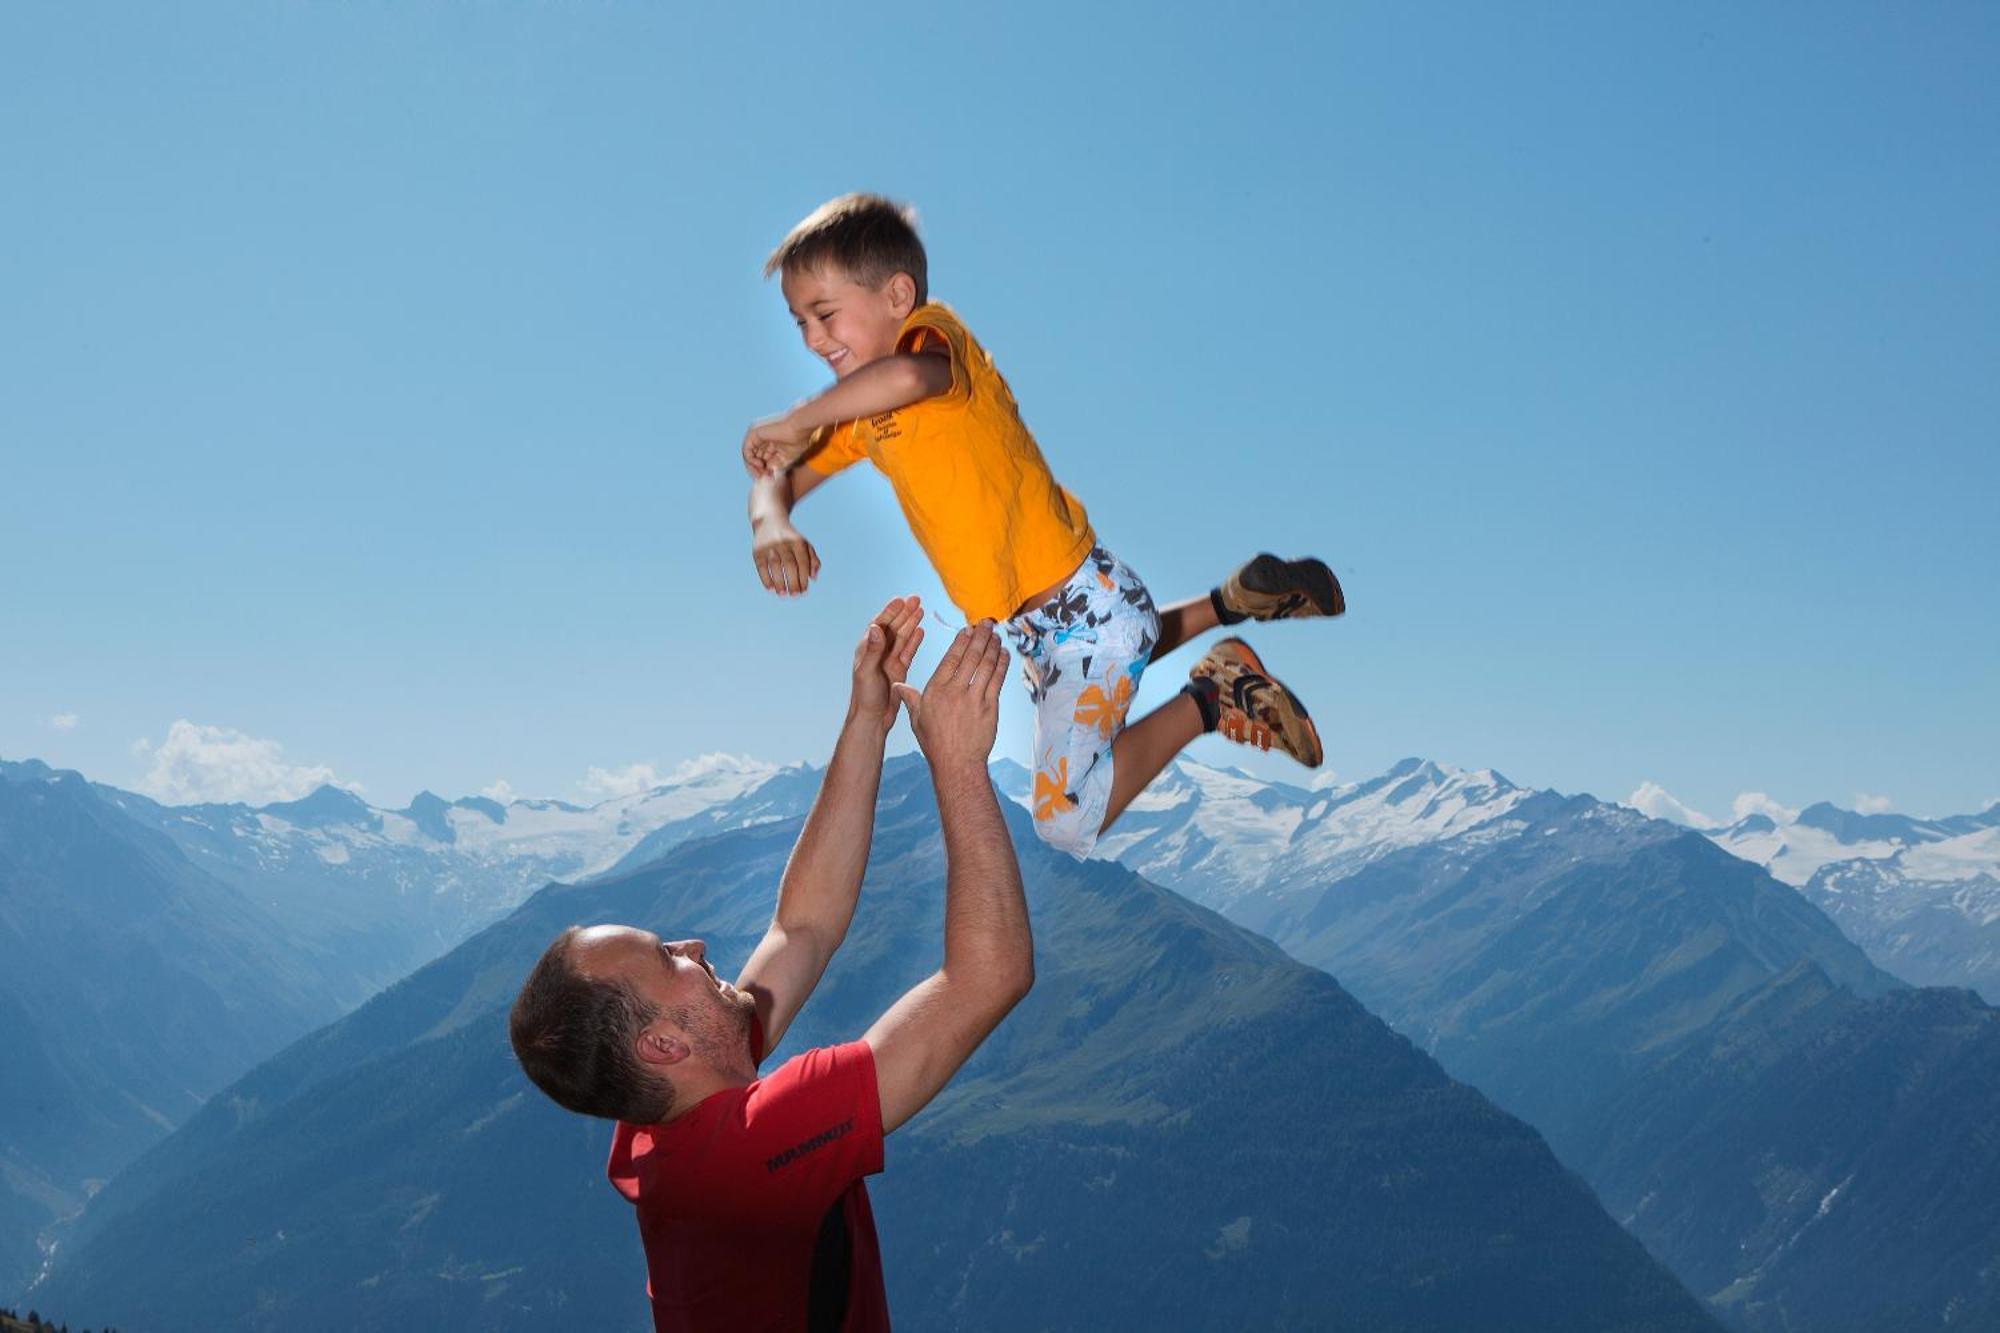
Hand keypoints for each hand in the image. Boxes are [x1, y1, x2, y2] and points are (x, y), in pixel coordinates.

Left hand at [742, 413, 814, 477]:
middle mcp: (761, 436)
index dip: (763, 469)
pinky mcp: (754, 433)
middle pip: (753, 456)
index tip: (769, 477)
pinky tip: (761, 465)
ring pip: (748, 455)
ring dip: (753, 467)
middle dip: (757, 470)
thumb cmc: (799, 440)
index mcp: (769, 439)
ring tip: (763, 473)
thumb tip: (766, 472)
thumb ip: (774, 465)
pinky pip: (746, 450)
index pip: (760, 457)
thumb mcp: (786, 457)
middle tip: (764, 478)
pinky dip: (751, 461)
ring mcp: (756, 433)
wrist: (801, 426)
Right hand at [751, 518, 820, 596]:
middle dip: (793, 583)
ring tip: (783, 594)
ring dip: (779, 583)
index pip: (802, 563)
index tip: (803, 592)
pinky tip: (771, 589)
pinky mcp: (757, 550)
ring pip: (775, 567)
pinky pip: (762, 567)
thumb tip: (813, 578)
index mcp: (798, 541)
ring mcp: (769, 546)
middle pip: (789, 565)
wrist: (769, 521)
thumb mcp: (804, 545)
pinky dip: (766, 579)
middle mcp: (783, 542)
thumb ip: (813, 560)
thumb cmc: (791, 538)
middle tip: (794, 595)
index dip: (803, 579)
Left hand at [850, 596, 924, 729]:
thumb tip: (876, 627)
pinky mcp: (898, 670)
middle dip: (904, 613)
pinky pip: (908, 651)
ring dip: (911, 623)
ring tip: (920, 609)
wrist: (872, 718)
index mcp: (867, 649)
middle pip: (893, 627)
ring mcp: (889, 661)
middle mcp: (878, 652)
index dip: (890, 611)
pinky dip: (914, 640)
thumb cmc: (865, 697)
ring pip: (902, 637)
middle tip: (916, 599)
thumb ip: (873, 650)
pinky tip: (921, 630)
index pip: (880, 625)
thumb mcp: (867, 672)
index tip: (901, 600)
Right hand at [893, 621, 1005, 772]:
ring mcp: (974, 699)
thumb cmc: (935, 742)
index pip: (950, 659)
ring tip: (997, 635)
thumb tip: (897, 686)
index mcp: (936, 690)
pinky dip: (1002, 665)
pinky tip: (1004, 654)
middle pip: (970, 657)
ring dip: (993, 647)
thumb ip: (910, 698)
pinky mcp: (989, 708)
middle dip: (980, 637)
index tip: (968, 630)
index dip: (961, 641)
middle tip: (987, 623)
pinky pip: (997, 681)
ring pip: (986, 666)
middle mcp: (955, 691)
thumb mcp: (917, 719)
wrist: (956, 764)